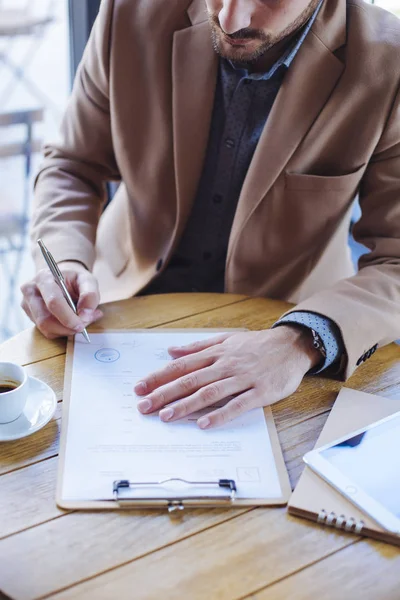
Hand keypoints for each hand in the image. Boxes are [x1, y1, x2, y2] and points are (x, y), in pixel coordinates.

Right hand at [21, 261, 102, 338]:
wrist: (63, 279)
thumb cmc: (75, 279)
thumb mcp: (88, 281)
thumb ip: (90, 295)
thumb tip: (86, 316)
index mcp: (44, 278)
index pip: (53, 302)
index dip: (68, 317)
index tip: (81, 325)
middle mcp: (30, 290)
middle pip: (45, 319)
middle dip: (67, 327)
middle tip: (84, 325)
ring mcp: (27, 304)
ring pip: (45, 328)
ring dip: (66, 330)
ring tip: (81, 322)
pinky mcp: (30, 315)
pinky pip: (46, 331)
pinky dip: (62, 331)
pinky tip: (71, 322)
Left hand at [135, 327, 320, 428]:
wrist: (292, 345)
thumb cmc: (257, 345)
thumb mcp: (226, 339)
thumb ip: (198, 347)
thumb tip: (171, 350)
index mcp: (216, 353)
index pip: (181, 365)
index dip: (159, 377)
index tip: (139, 388)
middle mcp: (226, 365)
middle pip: (190, 380)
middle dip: (165, 393)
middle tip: (144, 406)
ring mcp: (243, 378)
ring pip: (210, 392)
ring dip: (186, 405)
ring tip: (166, 416)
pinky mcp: (260, 392)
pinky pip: (238, 405)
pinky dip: (221, 414)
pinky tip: (205, 424)